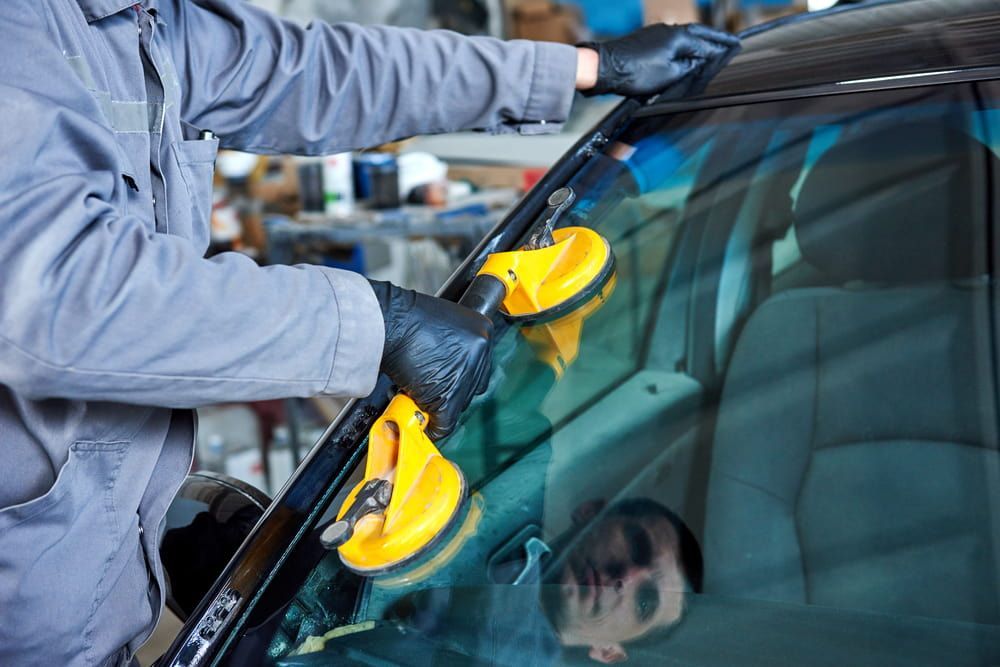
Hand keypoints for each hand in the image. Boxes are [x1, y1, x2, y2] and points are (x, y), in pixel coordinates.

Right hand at [369, 280, 492, 439]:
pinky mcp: (450, 395)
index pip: (480, 366)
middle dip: (451, 390)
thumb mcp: (442, 323)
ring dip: (439, 404)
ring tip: (419, 394)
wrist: (389, 322)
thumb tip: (449, 365)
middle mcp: (481, 352)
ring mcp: (467, 374)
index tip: (448, 379)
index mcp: (482, 331)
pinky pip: (446, 422)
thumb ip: (454, 345)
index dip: (460, 375)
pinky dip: (433, 426)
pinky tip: (422, 422)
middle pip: (472, 387)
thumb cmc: (405, 319)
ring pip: (459, 404)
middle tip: (431, 387)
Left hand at [577, 24, 739, 98]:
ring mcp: (657, 32)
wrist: (605, 67)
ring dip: (699, 42)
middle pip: (699, 34)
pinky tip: (685, 52)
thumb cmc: (635, 73)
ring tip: (711, 49)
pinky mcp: (646, 38)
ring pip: (685, 36)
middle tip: (730, 43)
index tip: (736, 48)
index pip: (708, 44)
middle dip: (715, 39)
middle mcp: (670, 30)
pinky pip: (672, 40)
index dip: (723, 48)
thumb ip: (689, 67)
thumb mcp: (669, 76)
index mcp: (679, 37)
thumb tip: (700, 61)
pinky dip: (683, 45)